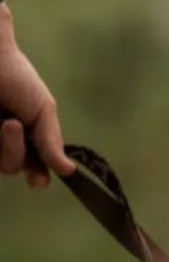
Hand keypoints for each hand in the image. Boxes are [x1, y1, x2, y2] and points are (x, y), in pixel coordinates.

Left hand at [0, 14, 74, 187]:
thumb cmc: (17, 79)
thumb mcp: (43, 110)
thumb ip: (51, 141)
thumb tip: (69, 171)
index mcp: (27, 135)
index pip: (34, 164)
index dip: (38, 176)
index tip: (38, 181)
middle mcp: (5, 141)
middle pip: (13, 167)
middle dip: (15, 151)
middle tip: (12, 124)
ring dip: (4, 146)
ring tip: (3, 121)